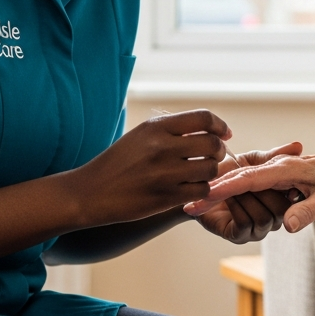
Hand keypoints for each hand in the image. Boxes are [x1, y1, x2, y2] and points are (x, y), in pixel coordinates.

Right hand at [69, 109, 230, 226]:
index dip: (220, 125)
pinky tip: (191, 188)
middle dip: (218, 150)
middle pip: (212, 143)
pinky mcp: (166, 197)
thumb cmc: (118, 162)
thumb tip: (210, 128)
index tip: (225, 134)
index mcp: (156, 127)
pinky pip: (202, 190)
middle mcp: (162, 147)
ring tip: (199, 173)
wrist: (90, 192)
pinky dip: (202, 189)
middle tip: (212, 157)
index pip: (203, 118)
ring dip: (210, 172)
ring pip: (211, 168)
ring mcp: (165, 173)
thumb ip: (172, 129)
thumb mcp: (141, 135)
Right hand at [183, 152, 314, 232]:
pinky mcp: (276, 176)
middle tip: (198, 209)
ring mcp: (275, 171)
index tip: (194, 203)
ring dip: (238, 199)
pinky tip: (254, 201)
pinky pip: (252, 186)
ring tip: (266, 206)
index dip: (219, 192)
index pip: (245, 180)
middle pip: (236, 182)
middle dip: (214, 195)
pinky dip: (242, 195)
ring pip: (243, 187)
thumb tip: (287, 226)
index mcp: (286, 170)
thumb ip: (306, 212)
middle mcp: (276, 168)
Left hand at [194, 142, 302, 243]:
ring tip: (233, 187)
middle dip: (261, 192)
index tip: (270, 170)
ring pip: (264, 218)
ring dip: (246, 198)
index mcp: (279, 201)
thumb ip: (275, 156)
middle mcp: (271, 218)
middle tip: (246, 177)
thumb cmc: (227, 168)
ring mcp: (256, 230)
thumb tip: (299, 146)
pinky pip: (245, 224)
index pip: (290, 198)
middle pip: (280, 211)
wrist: (200, 181)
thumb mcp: (254, 159)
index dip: (280, 184)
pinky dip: (236, 206)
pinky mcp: (238, 236)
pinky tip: (227, 196)